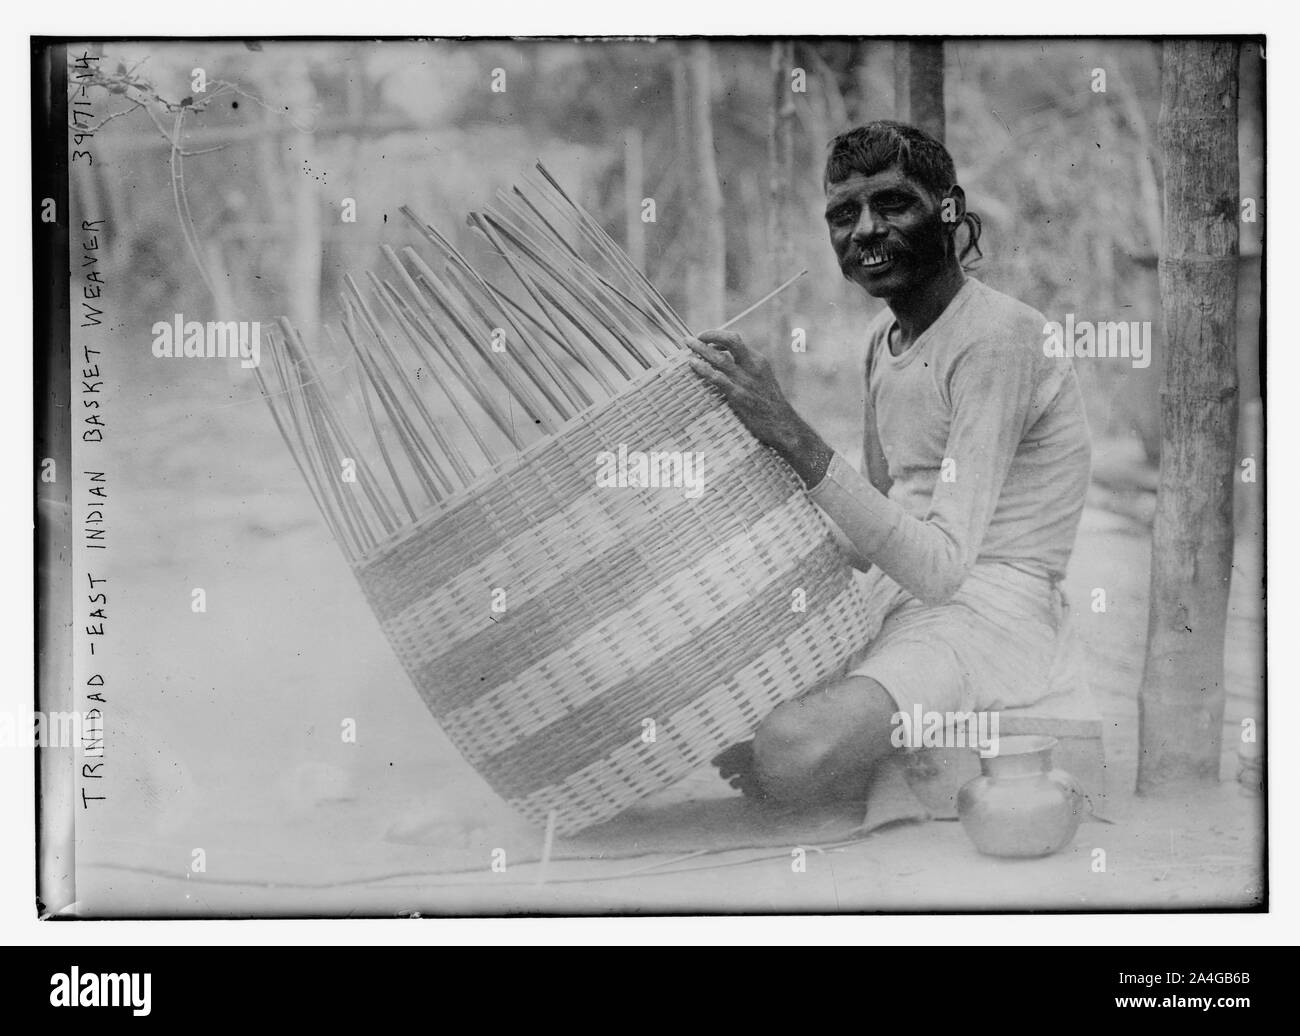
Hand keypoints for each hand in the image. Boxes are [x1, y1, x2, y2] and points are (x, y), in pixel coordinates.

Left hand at [685, 330, 832, 485]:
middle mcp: (753, 366)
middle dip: (710, 335)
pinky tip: (692, 364)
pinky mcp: (738, 395)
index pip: (736, 341)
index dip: (718, 337)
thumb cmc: (770, 406)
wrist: (782, 425)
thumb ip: (748, 371)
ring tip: (687, 345)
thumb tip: (727, 365)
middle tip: (692, 338)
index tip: (705, 340)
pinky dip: (703, 369)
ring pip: (719, 357)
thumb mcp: (763, 381)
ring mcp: (745, 380)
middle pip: (731, 340)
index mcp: (759, 361)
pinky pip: (717, 377)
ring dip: (701, 349)